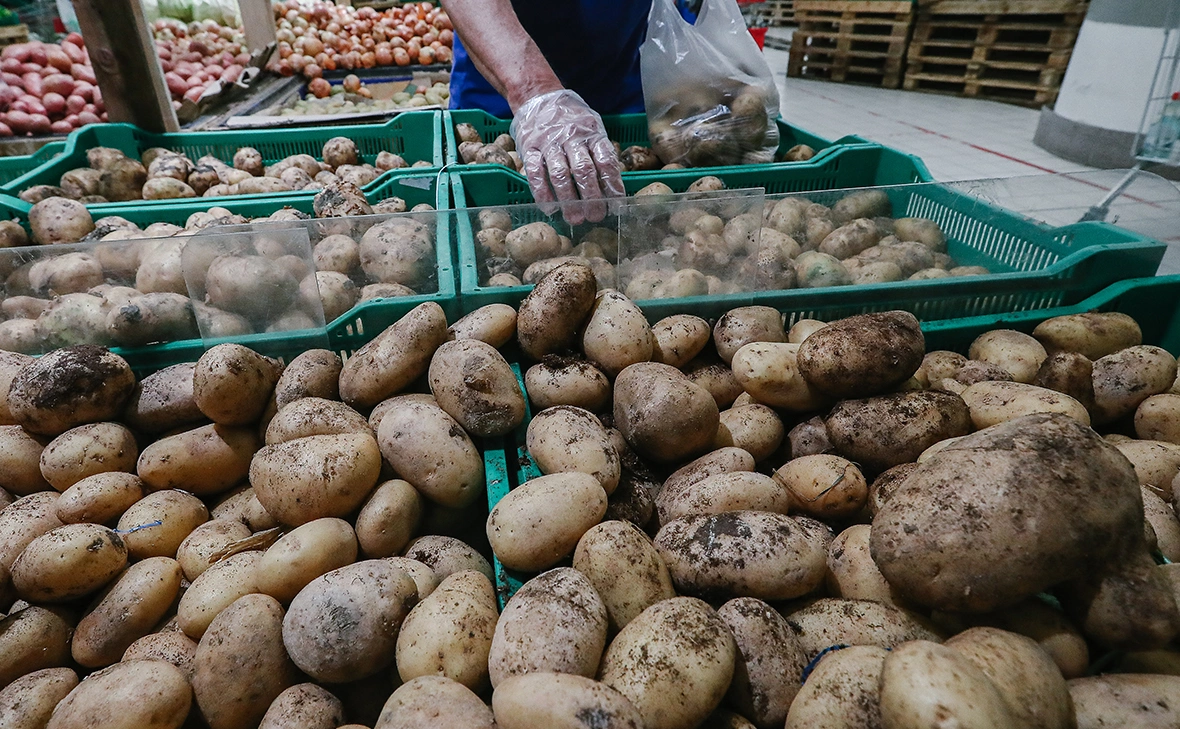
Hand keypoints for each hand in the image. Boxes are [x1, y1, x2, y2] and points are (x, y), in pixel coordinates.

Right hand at [510, 89, 624, 224]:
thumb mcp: (592, 127)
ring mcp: (549, 142)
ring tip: (575, 219)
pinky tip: (550, 208)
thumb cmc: (571, 119)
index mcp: (592, 133)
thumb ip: (601, 152)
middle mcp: (571, 137)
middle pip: (584, 170)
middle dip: (591, 197)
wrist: (539, 97)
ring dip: (568, 200)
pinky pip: (535, 172)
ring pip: (560, 174)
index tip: (616, 205)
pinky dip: (542, 193)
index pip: (606, 161)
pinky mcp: (529, 148)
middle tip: (595, 216)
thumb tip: (614, 186)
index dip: (612, 185)